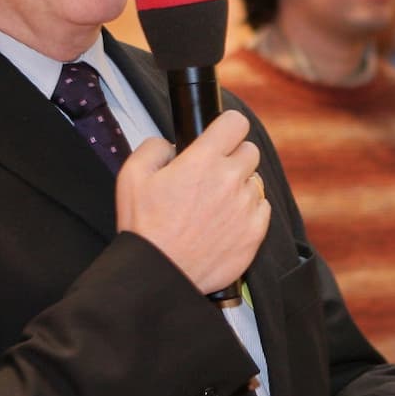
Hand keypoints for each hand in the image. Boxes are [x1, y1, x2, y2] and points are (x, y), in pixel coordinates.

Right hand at [115, 110, 268, 292]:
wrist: (159, 273)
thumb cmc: (144, 228)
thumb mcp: (132, 175)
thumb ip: (154, 147)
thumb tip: (172, 145)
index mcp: (203, 160)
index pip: (236, 122)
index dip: (227, 127)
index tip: (221, 136)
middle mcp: (230, 179)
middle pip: (250, 151)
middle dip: (233, 158)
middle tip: (212, 175)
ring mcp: (246, 206)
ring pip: (256, 181)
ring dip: (240, 187)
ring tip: (214, 204)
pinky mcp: (255, 231)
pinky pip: (262, 208)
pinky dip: (248, 212)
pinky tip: (224, 222)